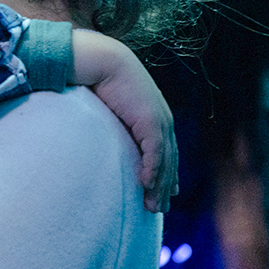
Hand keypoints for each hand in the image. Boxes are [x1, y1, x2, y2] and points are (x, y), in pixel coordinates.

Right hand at [68, 29, 176, 212]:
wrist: (104, 60)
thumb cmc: (101, 77)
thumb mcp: (111, 104)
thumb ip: (112, 120)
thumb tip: (99, 128)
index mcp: (154, 114)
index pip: (165, 149)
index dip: (166, 170)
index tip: (164, 189)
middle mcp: (162, 119)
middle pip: (169, 159)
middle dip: (165, 185)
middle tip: (158, 207)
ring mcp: (160, 121)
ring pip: (165, 161)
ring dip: (159, 185)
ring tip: (153, 206)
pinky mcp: (152, 123)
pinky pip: (155, 154)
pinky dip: (152, 172)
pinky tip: (146, 186)